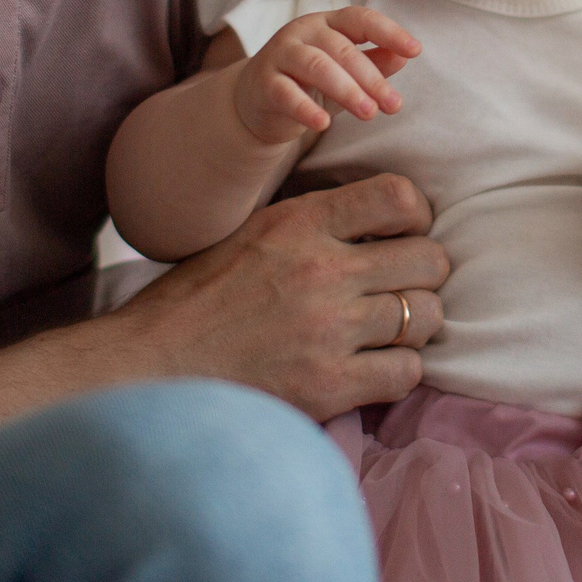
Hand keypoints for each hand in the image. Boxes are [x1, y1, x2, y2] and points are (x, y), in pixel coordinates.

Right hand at [109, 172, 447, 420]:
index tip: (404, 234)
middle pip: (429, 260)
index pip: (399, 197)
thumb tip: (376, 220)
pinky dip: (399, 370)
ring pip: (427, 316)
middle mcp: (322, 270)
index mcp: (300, 223)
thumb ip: (312, 224)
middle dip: (425, 274)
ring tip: (391, 331)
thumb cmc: (197, 302)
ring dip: (417, 324)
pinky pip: (407, 371)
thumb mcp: (250, 234)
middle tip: (404, 288)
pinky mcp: (329, 384)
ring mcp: (329, 330)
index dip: (416, 217)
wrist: (152, 367)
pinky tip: (374, 368)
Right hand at [232, 7, 418, 144]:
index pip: (361, 19)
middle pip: (342, 49)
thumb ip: (373, 61)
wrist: (256, 100)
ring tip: (369, 114)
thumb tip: (404, 56)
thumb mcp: (345, 72)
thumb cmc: (308, 81)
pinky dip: (306, 109)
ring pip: (317, 66)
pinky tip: (323, 125)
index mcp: (328, 23)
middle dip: (371, 78)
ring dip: (347, 90)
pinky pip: (286, 93)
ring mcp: (280, 54)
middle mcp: (303, 32)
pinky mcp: (263, 82)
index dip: (389, 32)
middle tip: (393, 105)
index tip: (416, 50)